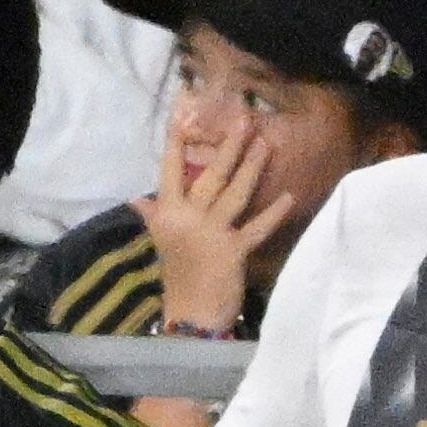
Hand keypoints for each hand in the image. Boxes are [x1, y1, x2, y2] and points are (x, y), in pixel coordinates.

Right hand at [132, 112, 296, 331]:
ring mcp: (210, 233)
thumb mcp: (163, 243)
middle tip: (244, 117)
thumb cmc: (178, 279)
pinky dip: (274, 213)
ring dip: (252, 166)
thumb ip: (155, 216)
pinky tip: (288, 195)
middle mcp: (187, 217)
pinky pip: (257, 227)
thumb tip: (138, 198)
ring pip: (235, 193)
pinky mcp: (233, 251)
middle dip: (228, 145)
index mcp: (167, 213)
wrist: (189, 318)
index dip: (176, 138)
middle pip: (210, 174)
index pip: (170, 168)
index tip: (184, 108)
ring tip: (265, 142)